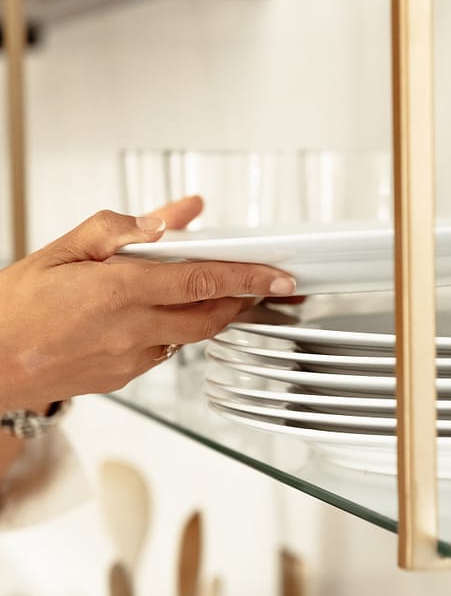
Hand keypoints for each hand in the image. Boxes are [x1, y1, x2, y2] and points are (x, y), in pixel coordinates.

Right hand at [0, 201, 296, 411]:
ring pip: (190, 336)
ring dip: (210, 314)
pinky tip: (160, 314)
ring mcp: (129, 361)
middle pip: (211, 316)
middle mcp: (131, 331)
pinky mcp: (124, 379)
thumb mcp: (63, 250)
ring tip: (214, 292)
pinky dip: (174, 331)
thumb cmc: (13, 308)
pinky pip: (164, 352)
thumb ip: (123, 229)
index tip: (278, 276)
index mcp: (118, 292)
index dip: (249, 277)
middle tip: (263, 284)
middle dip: (243, 299)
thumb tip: (175, 216)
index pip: (203, 281)